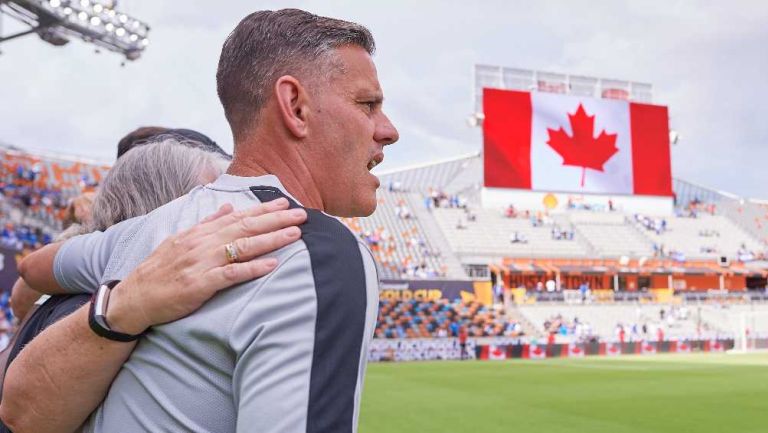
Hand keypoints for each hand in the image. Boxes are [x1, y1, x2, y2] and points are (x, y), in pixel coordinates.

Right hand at [106, 198, 305, 334]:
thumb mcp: (180, 240)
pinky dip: (253, 269)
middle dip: (276, 221)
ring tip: (295, 234)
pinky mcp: (200, 284)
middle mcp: (202, 243)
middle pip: (245, 227)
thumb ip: (206, 223)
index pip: (237, 217)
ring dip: (271, 240)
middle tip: (301, 214)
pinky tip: (272, 264)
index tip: (285, 204)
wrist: (134, 297)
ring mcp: (201, 263)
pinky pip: (231, 274)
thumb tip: (228, 207)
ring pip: (242, 247)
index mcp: (199, 232)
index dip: (263, 210)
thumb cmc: (160, 270)